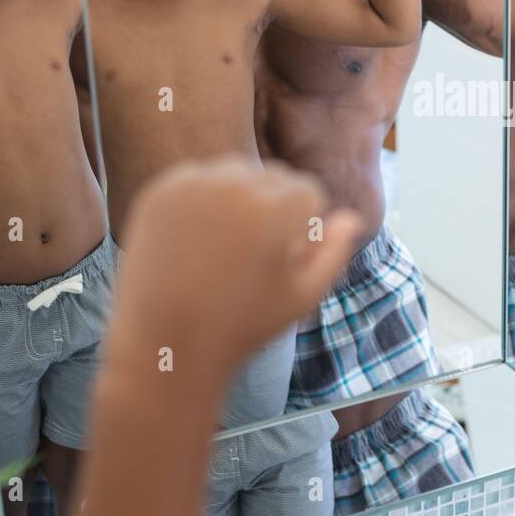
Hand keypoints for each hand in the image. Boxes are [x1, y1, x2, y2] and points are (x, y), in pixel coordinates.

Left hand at [112, 156, 360, 379]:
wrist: (165, 343)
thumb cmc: (242, 325)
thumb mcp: (302, 296)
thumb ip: (334, 252)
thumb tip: (352, 217)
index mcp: (276, 208)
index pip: (310, 192)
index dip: (304, 230)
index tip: (284, 262)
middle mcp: (235, 185)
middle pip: (275, 177)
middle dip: (274, 208)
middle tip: (253, 257)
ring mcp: (194, 184)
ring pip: (237, 173)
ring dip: (240, 198)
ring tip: (225, 248)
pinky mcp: (162, 190)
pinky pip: (199, 179)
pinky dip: (203, 201)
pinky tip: (196, 242)